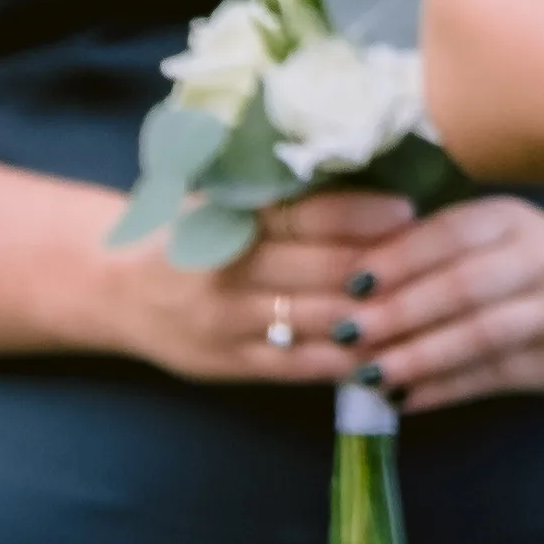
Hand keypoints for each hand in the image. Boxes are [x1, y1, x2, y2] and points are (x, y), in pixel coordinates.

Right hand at [61, 185, 417, 386]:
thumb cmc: (182, 229)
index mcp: (223, 218)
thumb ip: (277, 193)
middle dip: (383, 266)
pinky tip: (388, 352)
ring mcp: (226, 324)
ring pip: (318, 321)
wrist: (109, 286)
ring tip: (427, 305)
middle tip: (435, 259)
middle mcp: (224, 271)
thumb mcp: (215, 197)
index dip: (360, 214)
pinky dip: (347, 361)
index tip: (408, 208)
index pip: (302, 214)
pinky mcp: (229, 365)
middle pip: (321, 271)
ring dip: (377, 316)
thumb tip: (365, 176)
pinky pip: (300, 366)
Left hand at [322, 195, 543, 409]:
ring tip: (373, 374)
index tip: (349, 280)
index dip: (399, 256)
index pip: (449, 233)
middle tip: (349, 331)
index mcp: (509, 219)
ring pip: (482, 335)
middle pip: (465, 285)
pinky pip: (495, 376)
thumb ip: (438, 249)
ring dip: (422, 356)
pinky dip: (448, 389)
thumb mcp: (497, 233)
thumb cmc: (537, 258)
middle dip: (402, 311)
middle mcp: (537, 259)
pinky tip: (408, 399)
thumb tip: (353, 276)